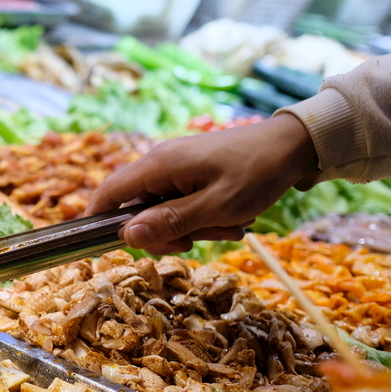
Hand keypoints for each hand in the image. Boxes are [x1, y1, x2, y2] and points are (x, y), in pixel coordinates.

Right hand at [85, 114, 317, 253]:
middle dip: (162, 233)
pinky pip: (185, 204)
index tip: (93, 246)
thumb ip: (170, 222)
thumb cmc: (258, 173)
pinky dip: (204, 217)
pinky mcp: (194, 174)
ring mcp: (178, 168)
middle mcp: (162, 163)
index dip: (96, 219)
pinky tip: (233, 220)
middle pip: (138, 209)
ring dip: (191, 228)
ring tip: (227, 227)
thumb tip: (127, 235)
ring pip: (164, 211)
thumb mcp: (217, 207)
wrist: (296, 145)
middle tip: (192, 244)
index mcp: (160, 165)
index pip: (110, 192)